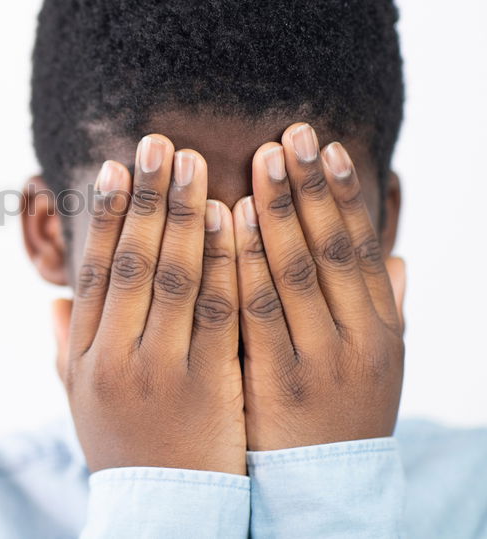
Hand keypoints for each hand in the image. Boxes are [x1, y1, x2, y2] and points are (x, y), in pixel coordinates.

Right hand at [53, 135, 245, 473]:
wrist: (166, 511)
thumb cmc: (123, 450)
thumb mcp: (81, 403)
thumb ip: (66, 350)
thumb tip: (53, 302)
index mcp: (85, 356)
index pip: (93, 271)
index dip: (103, 216)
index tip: (114, 168)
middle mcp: (115, 356)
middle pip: (130, 261)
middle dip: (145, 198)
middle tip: (159, 144)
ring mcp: (161, 369)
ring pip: (172, 277)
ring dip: (184, 215)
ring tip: (195, 164)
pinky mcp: (208, 382)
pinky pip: (218, 311)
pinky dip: (224, 261)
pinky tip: (233, 220)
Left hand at [233, 123, 405, 450]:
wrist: (323, 491)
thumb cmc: (341, 415)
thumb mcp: (375, 364)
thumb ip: (382, 309)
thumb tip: (393, 257)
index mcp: (380, 328)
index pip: (359, 248)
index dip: (342, 195)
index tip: (324, 146)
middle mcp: (356, 340)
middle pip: (331, 250)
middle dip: (310, 187)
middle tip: (289, 131)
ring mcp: (316, 361)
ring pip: (296, 272)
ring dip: (280, 210)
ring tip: (261, 159)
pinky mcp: (276, 382)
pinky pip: (255, 310)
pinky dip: (245, 261)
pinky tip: (232, 220)